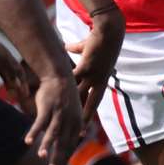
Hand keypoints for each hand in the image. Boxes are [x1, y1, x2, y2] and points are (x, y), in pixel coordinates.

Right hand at [24, 72, 84, 164]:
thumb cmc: (65, 96)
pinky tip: (27, 142)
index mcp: (77, 124)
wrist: (60, 76)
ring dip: (46, 146)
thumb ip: (73, 126)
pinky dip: (34, 132)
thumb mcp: (73, 112)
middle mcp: (70, 121)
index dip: (64, 159)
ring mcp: (59, 114)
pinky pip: (40, 122)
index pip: (70, 146)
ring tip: (41, 158)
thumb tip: (76, 137)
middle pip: (63, 144)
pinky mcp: (48, 107)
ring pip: (53, 134)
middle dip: (57, 160)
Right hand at [68, 8, 125, 125]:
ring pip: (79, 95)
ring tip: (60, 118)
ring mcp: (92, 75)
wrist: (109, 30)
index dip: (88, 113)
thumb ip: (78, 49)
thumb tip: (67, 47)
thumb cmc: (100, 38)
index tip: (83, 125)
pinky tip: (54, 95)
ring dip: (71, 106)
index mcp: (101, 79)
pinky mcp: (86, 66)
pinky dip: (64, 86)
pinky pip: (73, 79)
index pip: (94, 100)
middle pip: (89, 103)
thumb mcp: (90, 48)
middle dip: (83, 119)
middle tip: (77, 134)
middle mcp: (98, 80)